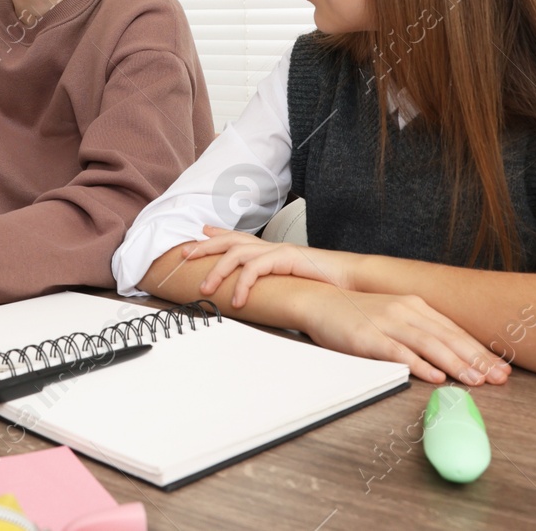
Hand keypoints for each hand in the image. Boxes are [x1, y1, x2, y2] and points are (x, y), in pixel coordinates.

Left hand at [184, 226, 364, 302]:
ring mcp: (279, 250)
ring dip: (218, 271)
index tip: (197, 234)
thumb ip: (272, 283)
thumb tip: (256, 295)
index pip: (238, 237)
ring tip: (205, 290)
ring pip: (238, 253)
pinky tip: (238, 301)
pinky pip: (258, 268)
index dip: (216, 234)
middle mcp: (272, 246)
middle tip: (182, 255)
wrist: (353, 280)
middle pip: (230, 240)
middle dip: (204, 246)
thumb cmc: (324, 284)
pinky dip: (244, 284)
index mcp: (271, 250)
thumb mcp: (291, 283)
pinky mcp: (288, 259)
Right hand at [297, 282, 509, 385]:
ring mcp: (387, 322)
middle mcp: (405, 311)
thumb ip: (419, 329)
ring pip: (429, 344)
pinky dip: (419, 365)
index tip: (501, 367)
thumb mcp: (393, 314)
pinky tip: (434, 376)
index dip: (480, 350)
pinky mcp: (368, 337)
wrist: (318, 300)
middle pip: (448, 337)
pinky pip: (398, 352)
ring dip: (455, 364)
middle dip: (478, 360)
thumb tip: (448, 353)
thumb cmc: (356, 313)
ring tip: (476, 381)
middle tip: (500, 378)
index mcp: (415, 305)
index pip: (455, 330)